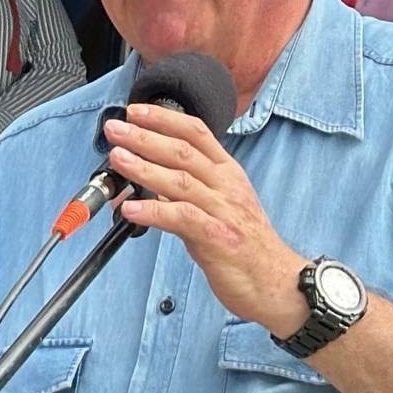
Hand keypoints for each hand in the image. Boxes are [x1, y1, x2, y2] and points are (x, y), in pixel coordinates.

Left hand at [103, 103, 308, 334]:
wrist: (276, 282)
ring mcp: (223, 210)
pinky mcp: (217, 238)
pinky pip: (182, 218)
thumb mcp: (220, 206)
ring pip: (180, 181)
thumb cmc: (245, 245)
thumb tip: (143, 181)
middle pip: (183, 151)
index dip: (164, 118)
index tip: (135, 110)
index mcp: (228, 172)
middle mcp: (226, 186)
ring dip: (144, 168)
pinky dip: (154, 211)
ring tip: (117, 158)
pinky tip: (130, 209)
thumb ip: (184, 191)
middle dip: (145, 137)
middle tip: (116, 129)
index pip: (196, 132)